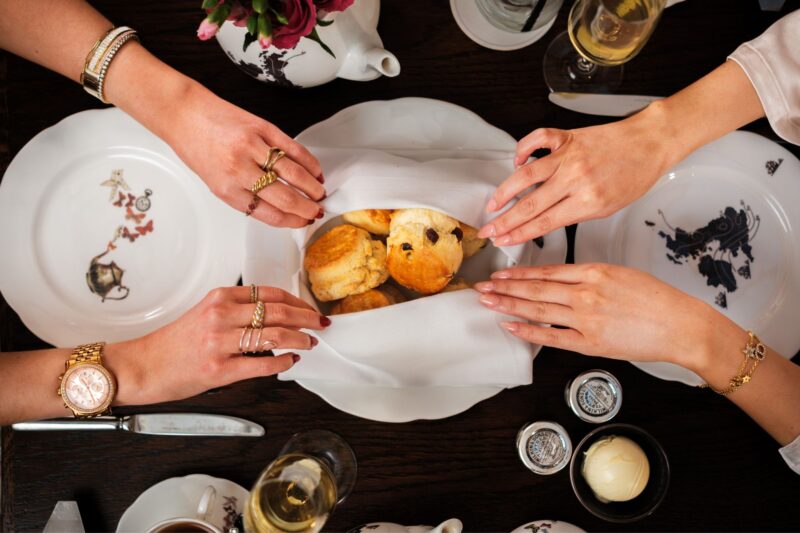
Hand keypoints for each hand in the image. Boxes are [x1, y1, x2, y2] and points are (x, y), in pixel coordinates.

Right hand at [106, 286, 328, 405]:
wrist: (143, 367)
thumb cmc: (174, 344)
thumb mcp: (205, 314)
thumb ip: (236, 311)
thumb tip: (275, 317)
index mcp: (220, 298)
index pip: (270, 293)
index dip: (297, 301)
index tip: (309, 308)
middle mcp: (221, 316)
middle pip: (278, 311)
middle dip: (306, 318)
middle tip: (320, 323)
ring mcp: (220, 343)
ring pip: (275, 336)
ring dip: (299, 339)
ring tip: (309, 343)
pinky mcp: (220, 370)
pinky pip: (262, 365)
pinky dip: (283, 363)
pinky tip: (290, 362)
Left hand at [167, 86, 324, 227]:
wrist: (184, 113)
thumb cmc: (197, 147)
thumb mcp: (215, 181)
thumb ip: (245, 193)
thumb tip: (279, 207)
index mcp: (227, 189)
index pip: (269, 214)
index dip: (292, 221)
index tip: (302, 222)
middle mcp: (239, 169)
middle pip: (285, 197)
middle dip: (306, 208)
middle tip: (316, 210)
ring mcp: (252, 147)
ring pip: (294, 174)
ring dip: (312, 187)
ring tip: (319, 193)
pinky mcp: (261, 128)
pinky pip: (293, 148)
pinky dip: (309, 162)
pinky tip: (315, 171)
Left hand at [474, 263, 718, 367]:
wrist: (680, 324)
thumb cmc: (656, 299)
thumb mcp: (621, 274)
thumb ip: (590, 275)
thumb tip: (562, 278)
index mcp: (594, 272)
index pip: (546, 271)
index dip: (519, 273)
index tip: (500, 272)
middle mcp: (586, 293)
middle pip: (535, 289)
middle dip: (504, 288)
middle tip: (481, 287)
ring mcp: (586, 318)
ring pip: (538, 310)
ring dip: (509, 305)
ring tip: (488, 302)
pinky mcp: (591, 342)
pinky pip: (553, 337)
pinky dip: (529, 332)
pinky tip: (511, 327)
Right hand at [479, 106, 673, 244]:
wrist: (650, 143)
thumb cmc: (634, 175)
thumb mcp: (608, 208)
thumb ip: (576, 214)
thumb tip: (546, 220)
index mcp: (587, 201)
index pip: (543, 223)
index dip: (518, 234)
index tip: (502, 241)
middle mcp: (575, 178)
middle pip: (530, 204)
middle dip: (505, 220)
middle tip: (488, 229)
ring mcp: (569, 156)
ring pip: (527, 174)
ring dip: (505, 190)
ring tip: (493, 203)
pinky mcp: (567, 137)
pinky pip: (537, 139)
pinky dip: (523, 149)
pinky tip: (517, 161)